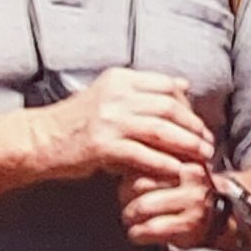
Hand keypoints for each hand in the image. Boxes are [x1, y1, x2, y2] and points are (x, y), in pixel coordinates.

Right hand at [45, 68, 214, 182]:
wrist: (42, 138)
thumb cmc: (78, 120)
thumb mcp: (109, 94)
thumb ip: (144, 90)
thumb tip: (183, 84)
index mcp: (120, 79)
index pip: (166, 86)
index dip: (188, 106)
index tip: (199, 122)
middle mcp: (116, 95)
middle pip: (169, 108)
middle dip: (194, 127)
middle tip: (208, 143)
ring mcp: (109, 120)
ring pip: (161, 131)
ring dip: (186, 145)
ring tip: (201, 157)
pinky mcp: (103, 145)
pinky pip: (143, 155)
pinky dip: (163, 163)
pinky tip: (176, 171)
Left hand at [117, 167, 221, 248]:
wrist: (228, 218)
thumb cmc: (194, 196)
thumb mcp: (181, 173)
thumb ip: (157, 169)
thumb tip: (123, 170)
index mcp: (186, 161)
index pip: (146, 163)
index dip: (129, 176)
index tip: (126, 186)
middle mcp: (191, 179)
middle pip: (141, 183)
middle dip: (125, 197)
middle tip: (125, 205)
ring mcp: (192, 202)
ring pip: (144, 205)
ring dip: (129, 216)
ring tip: (130, 220)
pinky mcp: (189, 225)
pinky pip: (152, 228)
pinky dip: (138, 233)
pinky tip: (137, 234)